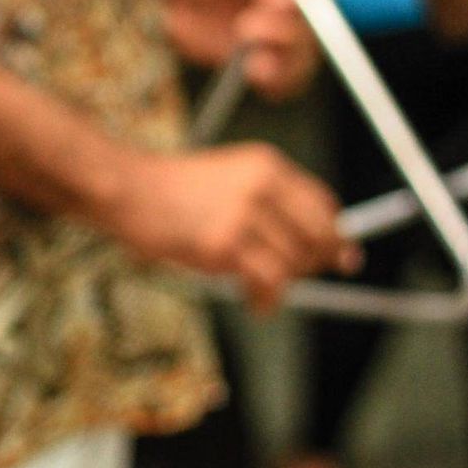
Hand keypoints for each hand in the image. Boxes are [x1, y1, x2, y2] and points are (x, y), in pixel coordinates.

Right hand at [96, 143, 358, 312]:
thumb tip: (319, 242)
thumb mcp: (228, 180)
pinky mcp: (224, 244)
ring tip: (263, 292)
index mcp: (265, 165)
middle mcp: (261, 185)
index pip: (323, 204)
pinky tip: (256, 302)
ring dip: (284, 285)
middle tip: (296, 277)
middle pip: (318, 235)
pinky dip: (267, 299)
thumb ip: (270, 204)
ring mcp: (242, 215)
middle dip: (314, 263)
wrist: (127, 188)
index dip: (334, 234)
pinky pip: (268, 282)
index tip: (340, 255)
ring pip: (294, 263)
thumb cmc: (171, 190)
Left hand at [162, 0, 317, 99]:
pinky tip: (255, 73)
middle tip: (248, 23)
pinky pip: (284, 83)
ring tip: (248, 50)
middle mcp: (287, 12)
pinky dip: (277, 81)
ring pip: (302, 57)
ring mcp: (275, 43)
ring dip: (281, 55)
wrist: (156, 9)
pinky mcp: (261, 69)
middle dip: (284, 28)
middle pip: (311, 27)